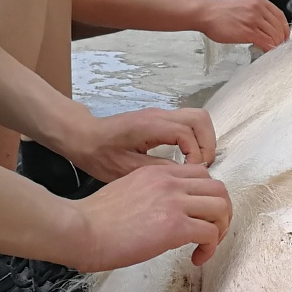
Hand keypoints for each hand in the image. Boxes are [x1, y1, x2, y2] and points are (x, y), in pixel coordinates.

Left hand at [60, 106, 218, 180]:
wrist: (83, 137)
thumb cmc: (100, 154)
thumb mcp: (127, 169)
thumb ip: (158, 170)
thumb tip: (185, 176)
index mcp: (150, 126)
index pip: (188, 133)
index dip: (196, 154)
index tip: (192, 173)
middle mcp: (159, 115)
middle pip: (200, 119)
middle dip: (208, 144)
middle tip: (201, 168)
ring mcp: (160, 115)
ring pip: (197, 118)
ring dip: (204, 140)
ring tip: (197, 164)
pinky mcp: (160, 119)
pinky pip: (188, 123)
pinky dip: (195, 138)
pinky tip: (187, 158)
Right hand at [70, 164, 232, 268]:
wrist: (80, 230)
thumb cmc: (94, 220)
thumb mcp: (127, 192)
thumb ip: (151, 196)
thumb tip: (164, 216)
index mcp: (157, 173)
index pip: (200, 175)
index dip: (206, 197)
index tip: (198, 217)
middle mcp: (170, 182)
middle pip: (218, 188)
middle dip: (221, 212)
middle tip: (211, 233)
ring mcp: (174, 202)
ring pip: (221, 207)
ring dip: (221, 229)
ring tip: (206, 246)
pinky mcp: (175, 226)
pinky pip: (211, 233)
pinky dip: (210, 248)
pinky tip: (196, 258)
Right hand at [197, 0, 289, 51]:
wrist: (206, 14)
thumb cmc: (221, 12)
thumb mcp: (244, 4)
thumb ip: (257, 12)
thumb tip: (267, 26)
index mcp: (259, 1)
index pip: (280, 15)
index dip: (284, 28)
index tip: (283, 36)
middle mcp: (258, 8)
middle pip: (279, 26)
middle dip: (281, 39)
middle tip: (279, 46)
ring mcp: (254, 19)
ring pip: (274, 35)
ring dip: (275, 45)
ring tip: (271, 50)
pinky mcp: (248, 31)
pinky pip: (266, 42)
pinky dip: (269, 48)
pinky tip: (266, 51)